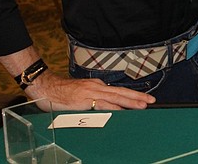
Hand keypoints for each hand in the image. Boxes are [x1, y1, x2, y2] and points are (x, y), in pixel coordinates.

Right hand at [25, 70, 154, 110]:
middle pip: (121, 92)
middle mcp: (96, 87)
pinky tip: (121, 111)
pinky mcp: (83, 101)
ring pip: (114, 97)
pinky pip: (100, 104)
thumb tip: (107, 105)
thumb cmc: (63, 93)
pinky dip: (112, 107)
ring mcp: (90, 93)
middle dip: (137, 97)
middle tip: (151, 100)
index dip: (133, 95)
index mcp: (97, 86)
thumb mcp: (83, 93)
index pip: (119, 91)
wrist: (46, 87)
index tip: (145, 99)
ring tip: (142, 106)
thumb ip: (95, 97)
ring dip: (129, 102)